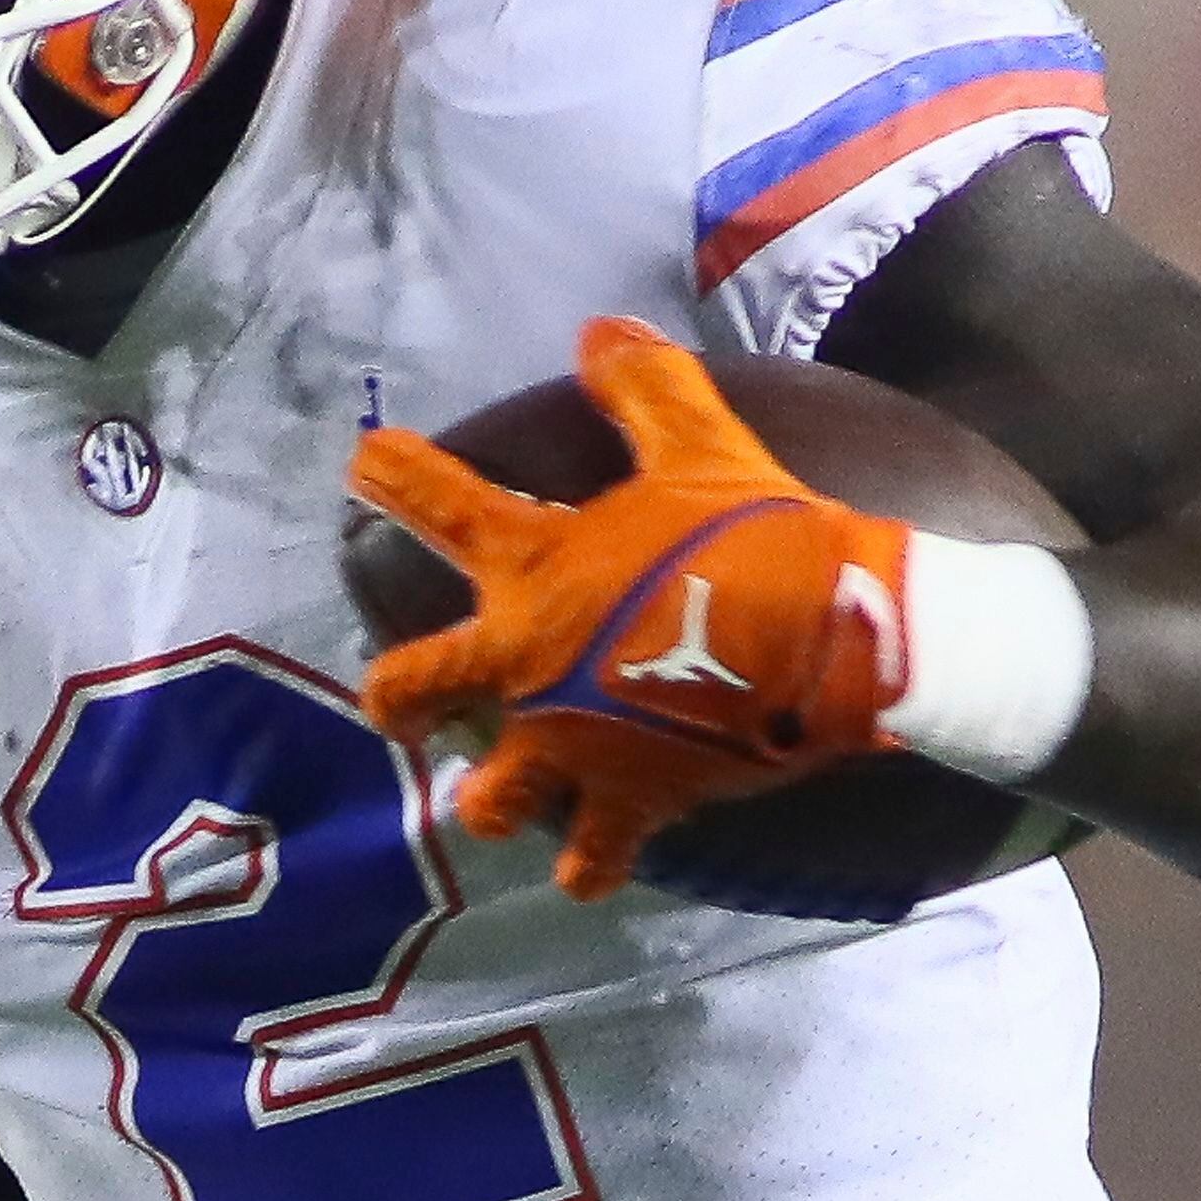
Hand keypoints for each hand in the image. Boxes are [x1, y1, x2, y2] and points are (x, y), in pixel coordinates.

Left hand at [348, 318, 911, 899]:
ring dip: (491, 799)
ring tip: (495, 797)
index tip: (362, 463)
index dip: (392, 475)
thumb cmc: (758, 538)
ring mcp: (571, 746)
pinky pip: (595, 857)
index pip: (437, 502)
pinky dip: (590, 866)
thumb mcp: (701, 447)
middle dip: (397, 698)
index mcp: (532, 568)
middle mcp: (526, 665)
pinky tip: (585, 871)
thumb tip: (601, 328)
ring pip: (491, 800)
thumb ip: (645, 389)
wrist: (838, 638)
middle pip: (412, 690)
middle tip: (395, 702)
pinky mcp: (631, 804)